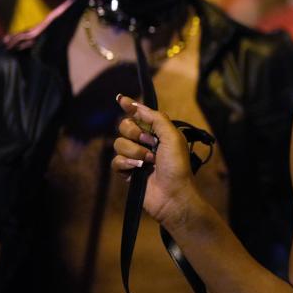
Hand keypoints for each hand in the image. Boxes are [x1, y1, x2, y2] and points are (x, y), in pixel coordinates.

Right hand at [111, 94, 199, 225]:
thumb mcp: (172, 137)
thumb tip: (137, 106)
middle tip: (149, 142)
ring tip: (148, 161)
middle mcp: (145, 142)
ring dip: (134, 151)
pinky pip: (116, 160)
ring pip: (118, 143)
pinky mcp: (127, 171)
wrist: (172, 194)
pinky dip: (126, 163)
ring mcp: (135, 156)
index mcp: (158, 132)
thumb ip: (156, 119)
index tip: (121, 99)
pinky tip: (137, 169)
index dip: (130, 106)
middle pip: (124, 126)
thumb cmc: (177, 166)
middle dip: (134, 132)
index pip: (140, 115)